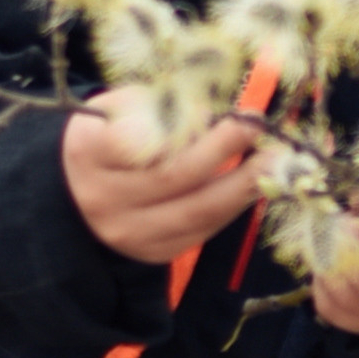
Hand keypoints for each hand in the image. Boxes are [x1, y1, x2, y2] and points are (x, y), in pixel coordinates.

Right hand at [62, 102, 263, 262]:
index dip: (174, 128)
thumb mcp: (124, 106)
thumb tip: (218, 112)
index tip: (210, 110)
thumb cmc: (112, 133)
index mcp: (89, 151)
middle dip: (224, 149)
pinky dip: (234, 204)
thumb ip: (164, 105)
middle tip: (258, 125)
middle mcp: (104, 198)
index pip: (129, 142)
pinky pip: (204, 230)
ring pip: (198, 211)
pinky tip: (256, 182)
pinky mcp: (155, 252)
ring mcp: (129, 232)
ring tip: (275, 159)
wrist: (82, 192)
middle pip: (175, 177)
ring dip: (244, 184)